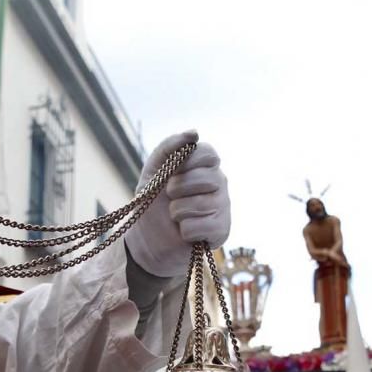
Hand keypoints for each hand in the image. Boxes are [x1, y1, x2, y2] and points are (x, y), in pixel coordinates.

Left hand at [125, 130, 230, 277]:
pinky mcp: (222, 230)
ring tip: (176, 216)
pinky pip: (201, 226)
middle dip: (178, 188)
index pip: (208, 153)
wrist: (148, 238)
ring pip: (201, 204)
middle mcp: (219, 183)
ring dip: (178, 212)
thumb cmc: (154, 202)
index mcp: (206, 165)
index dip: (187, 162)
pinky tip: (184, 232)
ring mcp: (223, 207)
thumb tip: (194, 133)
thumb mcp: (154, 169)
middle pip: (207, 178)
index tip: (173, 172)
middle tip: (171, 197)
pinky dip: (184, 231)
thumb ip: (170, 146)